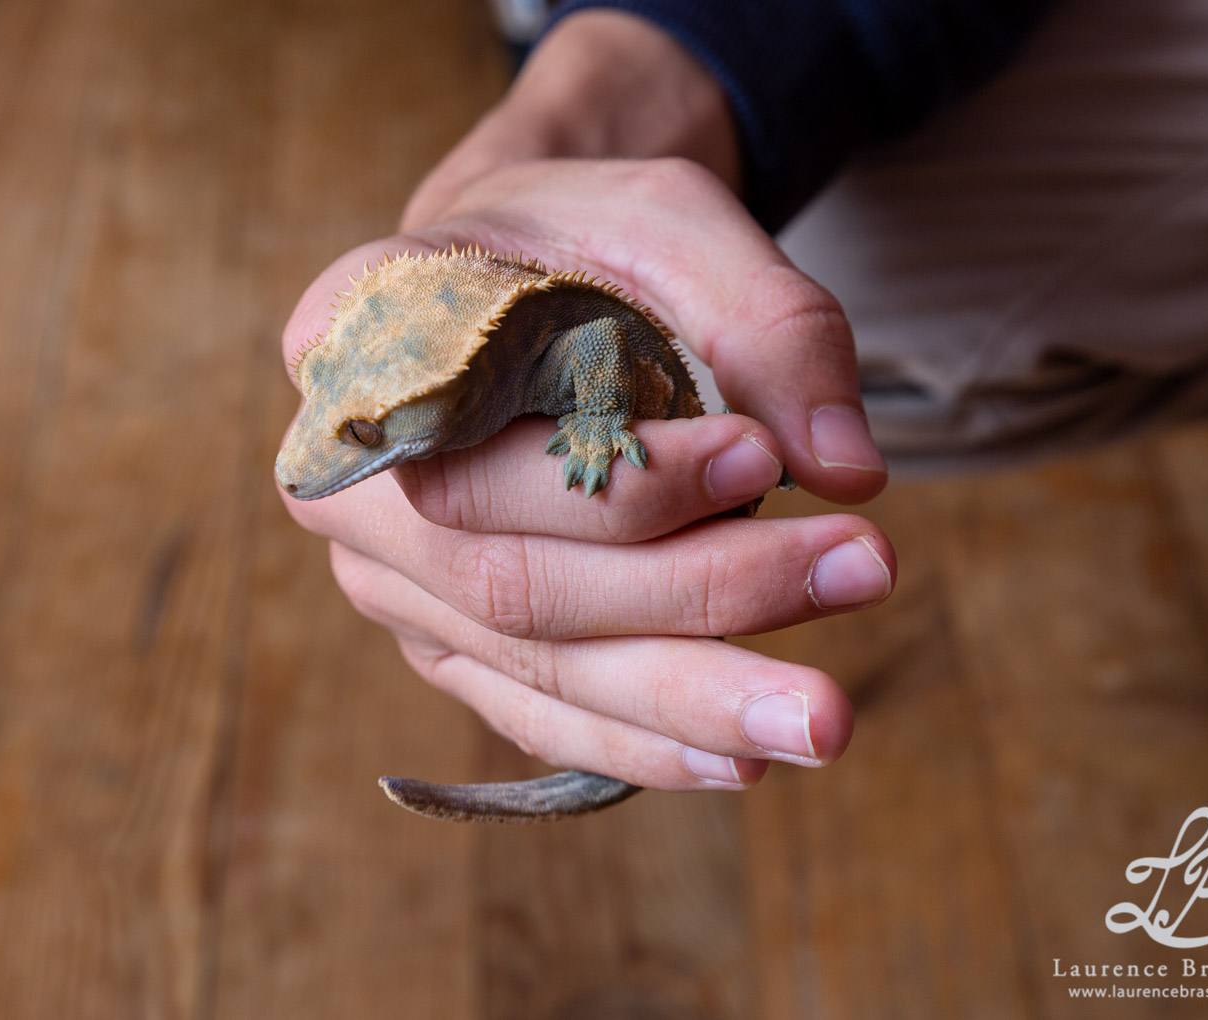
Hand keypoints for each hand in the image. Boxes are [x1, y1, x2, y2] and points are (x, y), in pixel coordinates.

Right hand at [279, 159, 895, 791]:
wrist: (519, 274)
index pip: (481, 447)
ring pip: (535, 667)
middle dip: (696, 597)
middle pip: (515, 583)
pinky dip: (638, 741)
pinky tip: (738, 759)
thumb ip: (764, 321)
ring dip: (687, 699)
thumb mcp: (672, 218)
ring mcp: (393, 579)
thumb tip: (850, 473)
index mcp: (354, 343)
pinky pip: (535, 712)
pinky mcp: (449, 642)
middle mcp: (345, 483)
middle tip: (861, 575)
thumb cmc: (580, 234)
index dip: (618, 481)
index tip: (760, 459)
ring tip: (821, 720)